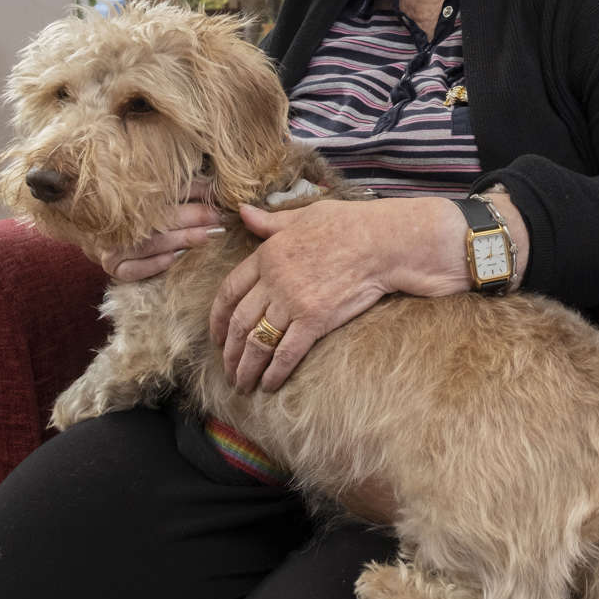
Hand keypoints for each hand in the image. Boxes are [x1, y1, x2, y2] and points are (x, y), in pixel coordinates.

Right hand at [92, 181, 224, 281]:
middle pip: (160, 218)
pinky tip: (175, 258)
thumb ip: (187, 190)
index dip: (193, 194)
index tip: (217, 199)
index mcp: (131, 198)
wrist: (101, 233)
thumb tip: (214, 187)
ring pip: (150, 243)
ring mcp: (113, 246)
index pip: (167, 193)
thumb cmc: (142, 213)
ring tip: (206, 236)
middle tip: (216, 218)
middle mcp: (120, 222)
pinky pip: (133, 269)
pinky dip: (155, 264)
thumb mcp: (161, 196)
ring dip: (181, 239)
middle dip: (192, 217)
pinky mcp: (112, 267)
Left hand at [211, 197, 469, 393]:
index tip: (215, 337)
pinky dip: (274, 373)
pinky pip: (286, 353)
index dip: (217, 318)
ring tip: (243, 384)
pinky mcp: (315, 320)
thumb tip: (242, 213)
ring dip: (246, 368)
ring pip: (257, 342)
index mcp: (267, 254)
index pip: (229, 291)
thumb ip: (270, 221)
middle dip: (229, 352)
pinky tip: (269, 385)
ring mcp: (293, 301)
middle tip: (227, 369)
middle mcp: (274, 280)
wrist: (383, 241)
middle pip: (239, 323)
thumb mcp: (304, 215)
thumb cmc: (348, 223)